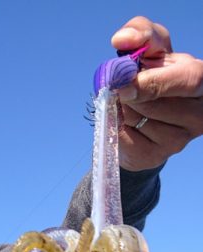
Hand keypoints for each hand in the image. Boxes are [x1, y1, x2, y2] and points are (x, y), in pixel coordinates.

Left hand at [110, 16, 202, 170]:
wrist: (145, 115)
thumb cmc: (153, 75)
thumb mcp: (153, 48)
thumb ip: (142, 32)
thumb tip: (122, 39)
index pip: (187, 80)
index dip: (155, 81)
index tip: (128, 82)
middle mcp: (199, 114)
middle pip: (154, 103)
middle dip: (131, 93)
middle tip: (124, 88)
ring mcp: (179, 140)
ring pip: (138, 119)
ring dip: (123, 108)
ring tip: (132, 105)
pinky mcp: (155, 157)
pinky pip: (126, 138)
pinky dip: (117, 126)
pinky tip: (128, 122)